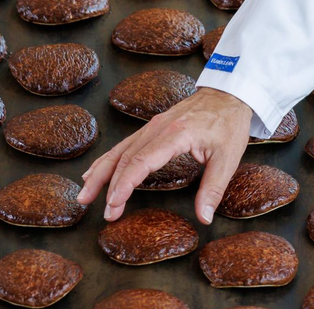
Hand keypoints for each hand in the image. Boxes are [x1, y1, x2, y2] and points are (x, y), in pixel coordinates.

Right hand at [76, 88, 252, 224]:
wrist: (227, 95)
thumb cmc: (228, 124)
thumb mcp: (228, 158)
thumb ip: (213, 188)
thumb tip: (204, 217)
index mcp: (175, 134)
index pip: (142, 161)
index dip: (125, 183)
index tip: (113, 203)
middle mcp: (157, 128)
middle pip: (124, 158)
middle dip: (109, 186)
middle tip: (103, 212)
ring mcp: (151, 126)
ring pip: (118, 150)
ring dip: (100, 173)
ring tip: (85, 194)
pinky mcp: (150, 128)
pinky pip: (123, 145)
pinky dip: (107, 160)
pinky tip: (96, 172)